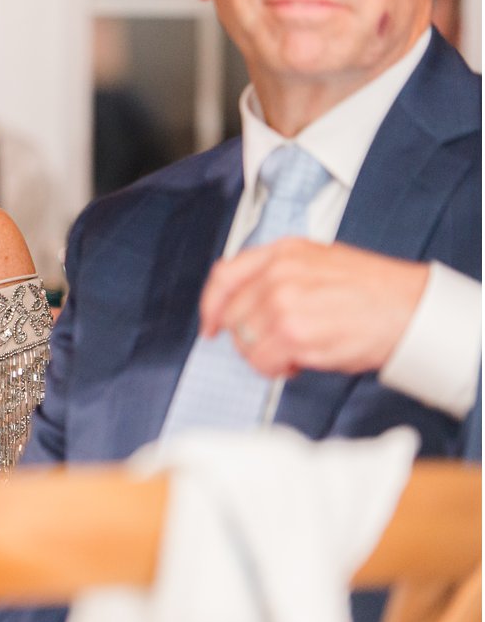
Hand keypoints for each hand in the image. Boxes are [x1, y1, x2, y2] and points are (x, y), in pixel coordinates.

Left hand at [199, 239, 428, 378]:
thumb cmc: (374, 291)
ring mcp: (283, 303)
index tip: (211, 325)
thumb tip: (247, 303)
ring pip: (245, 343)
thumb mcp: (319, 262)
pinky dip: (277, 369)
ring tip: (295, 352)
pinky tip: (300, 362)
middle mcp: (278, 273)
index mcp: (282, 252)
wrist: (411, 309)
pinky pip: (262, 362)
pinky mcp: (292, 333)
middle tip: (276, 344)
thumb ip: (279, 274)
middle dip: (248, 337)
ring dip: (265, 355)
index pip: (224, 276)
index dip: (212, 305)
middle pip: (232, 315)